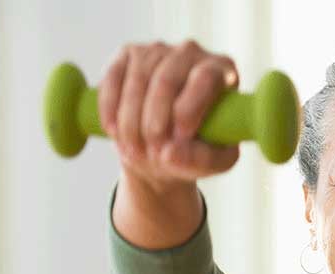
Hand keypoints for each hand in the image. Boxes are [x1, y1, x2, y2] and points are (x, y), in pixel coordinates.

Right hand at [98, 40, 240, 190]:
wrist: (166, 145)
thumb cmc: (199, 148)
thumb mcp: (215, 162)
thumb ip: (202, 160)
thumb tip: (170, 153)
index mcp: (224, 70)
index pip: (205, 78)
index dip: (189, 108)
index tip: (179, 138)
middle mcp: (192, 52)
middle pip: (166, 81)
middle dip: (155, 123)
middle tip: (153, 155)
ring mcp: (159, 50)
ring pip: (138, 82)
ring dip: (131, 122)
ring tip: (135, 152)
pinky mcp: (128, 54)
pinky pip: (113, 79)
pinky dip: (111, 109)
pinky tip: (115, 132)